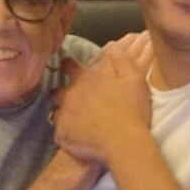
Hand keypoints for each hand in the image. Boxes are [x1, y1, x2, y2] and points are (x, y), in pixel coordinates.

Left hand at [52, 32, 153, 164]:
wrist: (124, 143)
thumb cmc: (131, 109)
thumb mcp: (134, 79)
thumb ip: (123, 60)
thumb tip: (114, 47)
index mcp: (86, 79)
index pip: (69, 65)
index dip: (68, 65)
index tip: (66, 65)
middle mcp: (70, 95)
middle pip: (57, 90)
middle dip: (61, 92)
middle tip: (70, 99)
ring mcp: (63, 116)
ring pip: (55, 112)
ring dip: (62, 113)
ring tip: (72, 119)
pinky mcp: (62, 135)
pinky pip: (60, 133)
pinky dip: (67, 134)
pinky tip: (76, 138)